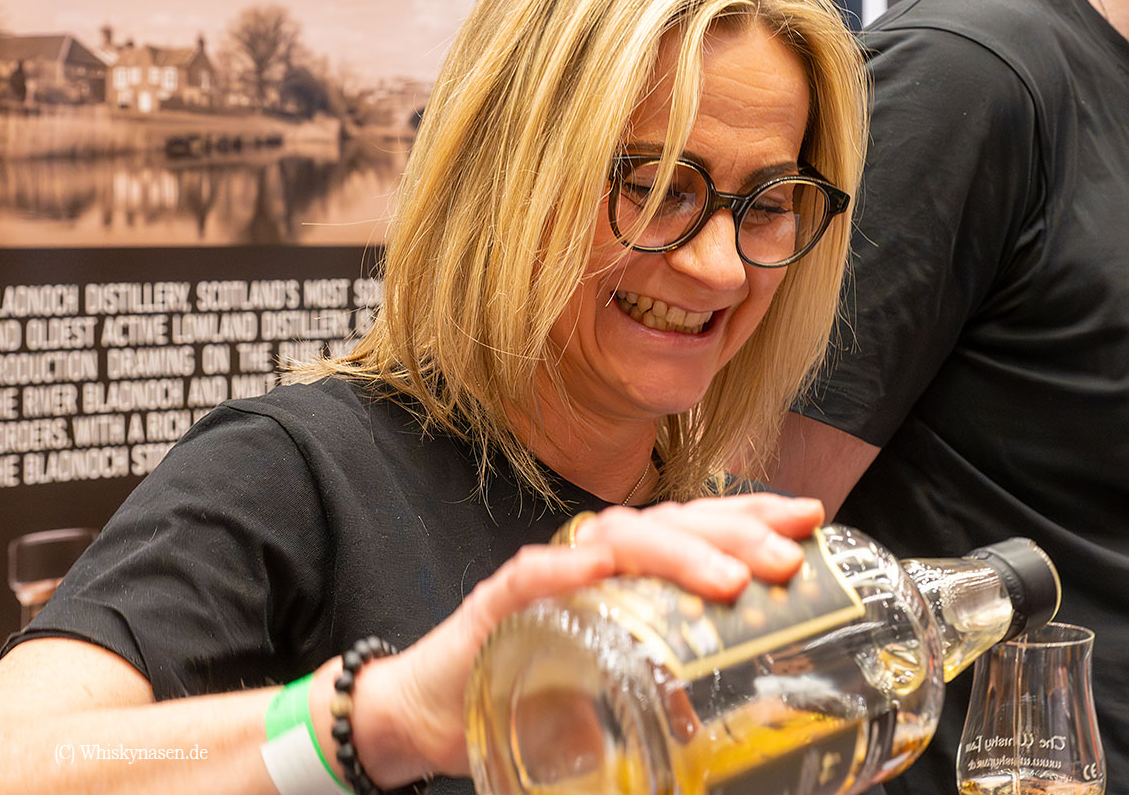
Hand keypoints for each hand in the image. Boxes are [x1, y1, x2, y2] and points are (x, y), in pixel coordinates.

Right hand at [357, 493, 823, 782]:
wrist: (437, 710)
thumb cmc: (531, 693)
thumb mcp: (612, 698)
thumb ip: (661, 702)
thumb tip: (722, 733)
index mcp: (629, 575)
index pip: (697, 528)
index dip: (752, 516)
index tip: (810, 517)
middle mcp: (593, 562)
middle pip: (669, 525)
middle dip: (732, 534)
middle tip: (785, 558)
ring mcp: (549, 577)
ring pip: (615, 542)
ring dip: (672, 552)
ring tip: (725, 579)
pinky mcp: (500, 604)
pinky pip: (533, 578)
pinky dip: (566, 571)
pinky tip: (599, 572)